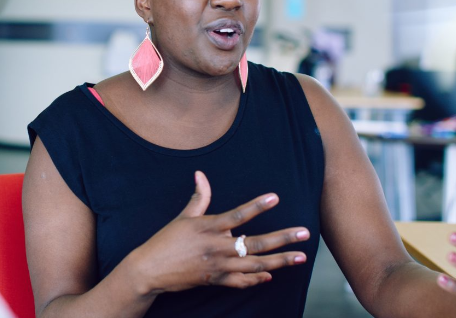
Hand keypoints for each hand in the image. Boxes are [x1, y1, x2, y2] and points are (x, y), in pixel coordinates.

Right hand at [125, 171, 309, 293]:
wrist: (150, 270)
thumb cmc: (166, 241)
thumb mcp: (183, 217)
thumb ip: (199, 197)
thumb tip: (200, 174)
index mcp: (209, 228)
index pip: (238, 215)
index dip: (257, 206)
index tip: (276, 198)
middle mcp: (217, 248)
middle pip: (256, 244)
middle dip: (283, 239)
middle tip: (304, 233)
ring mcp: (219, 266)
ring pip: (255, 265)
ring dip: (280, 261)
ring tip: (300, 257)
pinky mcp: (216, 280)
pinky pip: (242, 281)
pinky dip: (257, 279)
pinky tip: (271, 274)